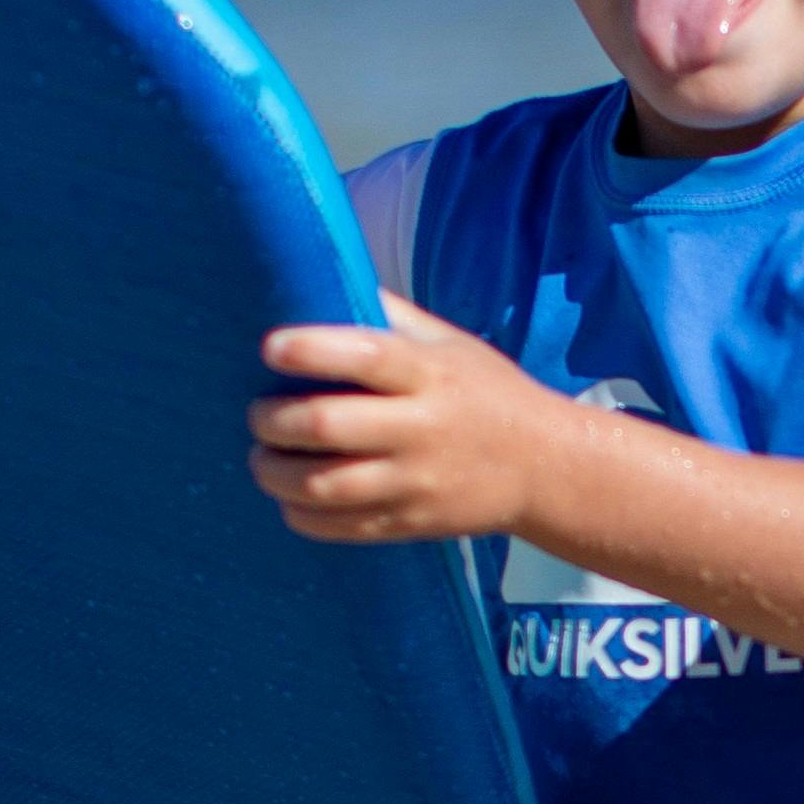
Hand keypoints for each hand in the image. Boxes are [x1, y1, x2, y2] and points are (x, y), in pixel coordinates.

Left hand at [247, 297, 559, 544]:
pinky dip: (300, 513)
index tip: (271, 347)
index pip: (367, 357)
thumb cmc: (484, 391)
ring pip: (324, 485)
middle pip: (331, 426)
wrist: (545, 467)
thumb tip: (326, 277)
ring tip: (264, 458)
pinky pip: (339, 527)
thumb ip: (391, 317)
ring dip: (275, 472)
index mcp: (431, 374)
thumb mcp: (450, 344)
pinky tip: (292, 496)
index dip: (312, 350)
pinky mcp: (411, 523)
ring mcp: (416, 482)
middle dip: (275, 420)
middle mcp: (423, 429)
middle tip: (258, 413)